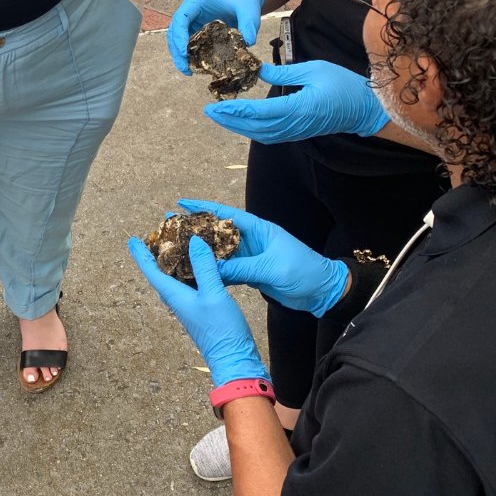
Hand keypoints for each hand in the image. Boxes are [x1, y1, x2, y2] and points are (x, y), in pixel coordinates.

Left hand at [129, 234, 268, 386]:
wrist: (235, 360)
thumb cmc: (221, 330)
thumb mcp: (214, 294)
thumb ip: (204, 268)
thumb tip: (193, 241)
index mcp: (175, 295)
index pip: (152, 271)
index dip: (141, 254)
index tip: (132, 240)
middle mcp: (178, 300)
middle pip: (161, 273)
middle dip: (155, 255)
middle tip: (153, 236)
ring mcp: (189, 306)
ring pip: (176, 279)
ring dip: (173, 262)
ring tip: (175, 245)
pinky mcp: (201, 309)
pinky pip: (190, 284)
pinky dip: (190, 271)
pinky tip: (200, 265)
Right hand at [166, 0, 265, 74]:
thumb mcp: (249, 9)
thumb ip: (249, 24)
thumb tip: (248, 44)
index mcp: (197, 0)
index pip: (180, 18)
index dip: (179, 36)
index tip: (184, 53)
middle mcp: (190, 9)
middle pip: (174, 30)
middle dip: (176, 51)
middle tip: (185, 68)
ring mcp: (191, 18)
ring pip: (177, 38)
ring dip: (179, 54)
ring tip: (187, 70)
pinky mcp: (196, 27)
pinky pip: (187, 41)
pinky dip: (189, 53)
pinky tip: (195, 64)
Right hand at [176, 198, 349, 316]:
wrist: (324, 293)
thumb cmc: (304, 272)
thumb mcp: (272, 267)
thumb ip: (242, 267)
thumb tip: (212, 268)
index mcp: (259, 229)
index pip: (226, 214)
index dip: (203, 208)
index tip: (181, 203)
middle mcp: (251, 240)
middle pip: (218, 232)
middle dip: (196, 230)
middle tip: (171, 229)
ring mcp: (250, 257)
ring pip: (219, 253)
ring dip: (201, 252)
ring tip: (177, 251)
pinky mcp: (251, 273)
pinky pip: (226, 270)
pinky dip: (212, 272)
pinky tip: (196, 273)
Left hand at [203, 60, 389, 142]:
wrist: (364, 109)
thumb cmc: (343, 85)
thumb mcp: (314, 70)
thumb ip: (284, 72)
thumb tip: (259, 70)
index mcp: (298, 108)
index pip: (260, 112)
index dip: (236, 110)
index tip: (217, 105)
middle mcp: (293, 124)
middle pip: (254, 127)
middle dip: (229, 120)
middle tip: (209, 111)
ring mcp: (294, 132)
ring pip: (259, 134)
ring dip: (237, 126)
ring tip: (219, 116)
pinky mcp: (296, 134)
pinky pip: (268, 135)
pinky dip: (250, 130)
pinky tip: (239, 122)